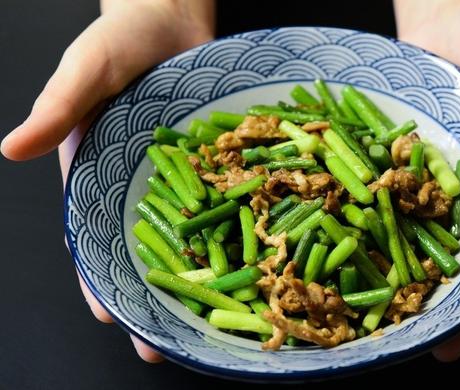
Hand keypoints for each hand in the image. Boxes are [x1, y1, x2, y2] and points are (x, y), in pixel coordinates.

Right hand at [1, 0, 213, 362]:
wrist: (170, 14)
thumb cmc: (119, 39)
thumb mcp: (84, 70)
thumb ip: (57, 109)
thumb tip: (10, 149)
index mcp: (96, 172)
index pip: (91, 235)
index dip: (99, 277)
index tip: (112, 316)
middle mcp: (136, 181)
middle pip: (140, 248)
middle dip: (150, 295)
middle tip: (163, 344)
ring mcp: (177, 174)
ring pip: (186, 233)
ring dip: (197, 275)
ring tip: (209, 322)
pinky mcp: (212, 159)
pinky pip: (224, 198)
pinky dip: (233, 229)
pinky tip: (250, 260)